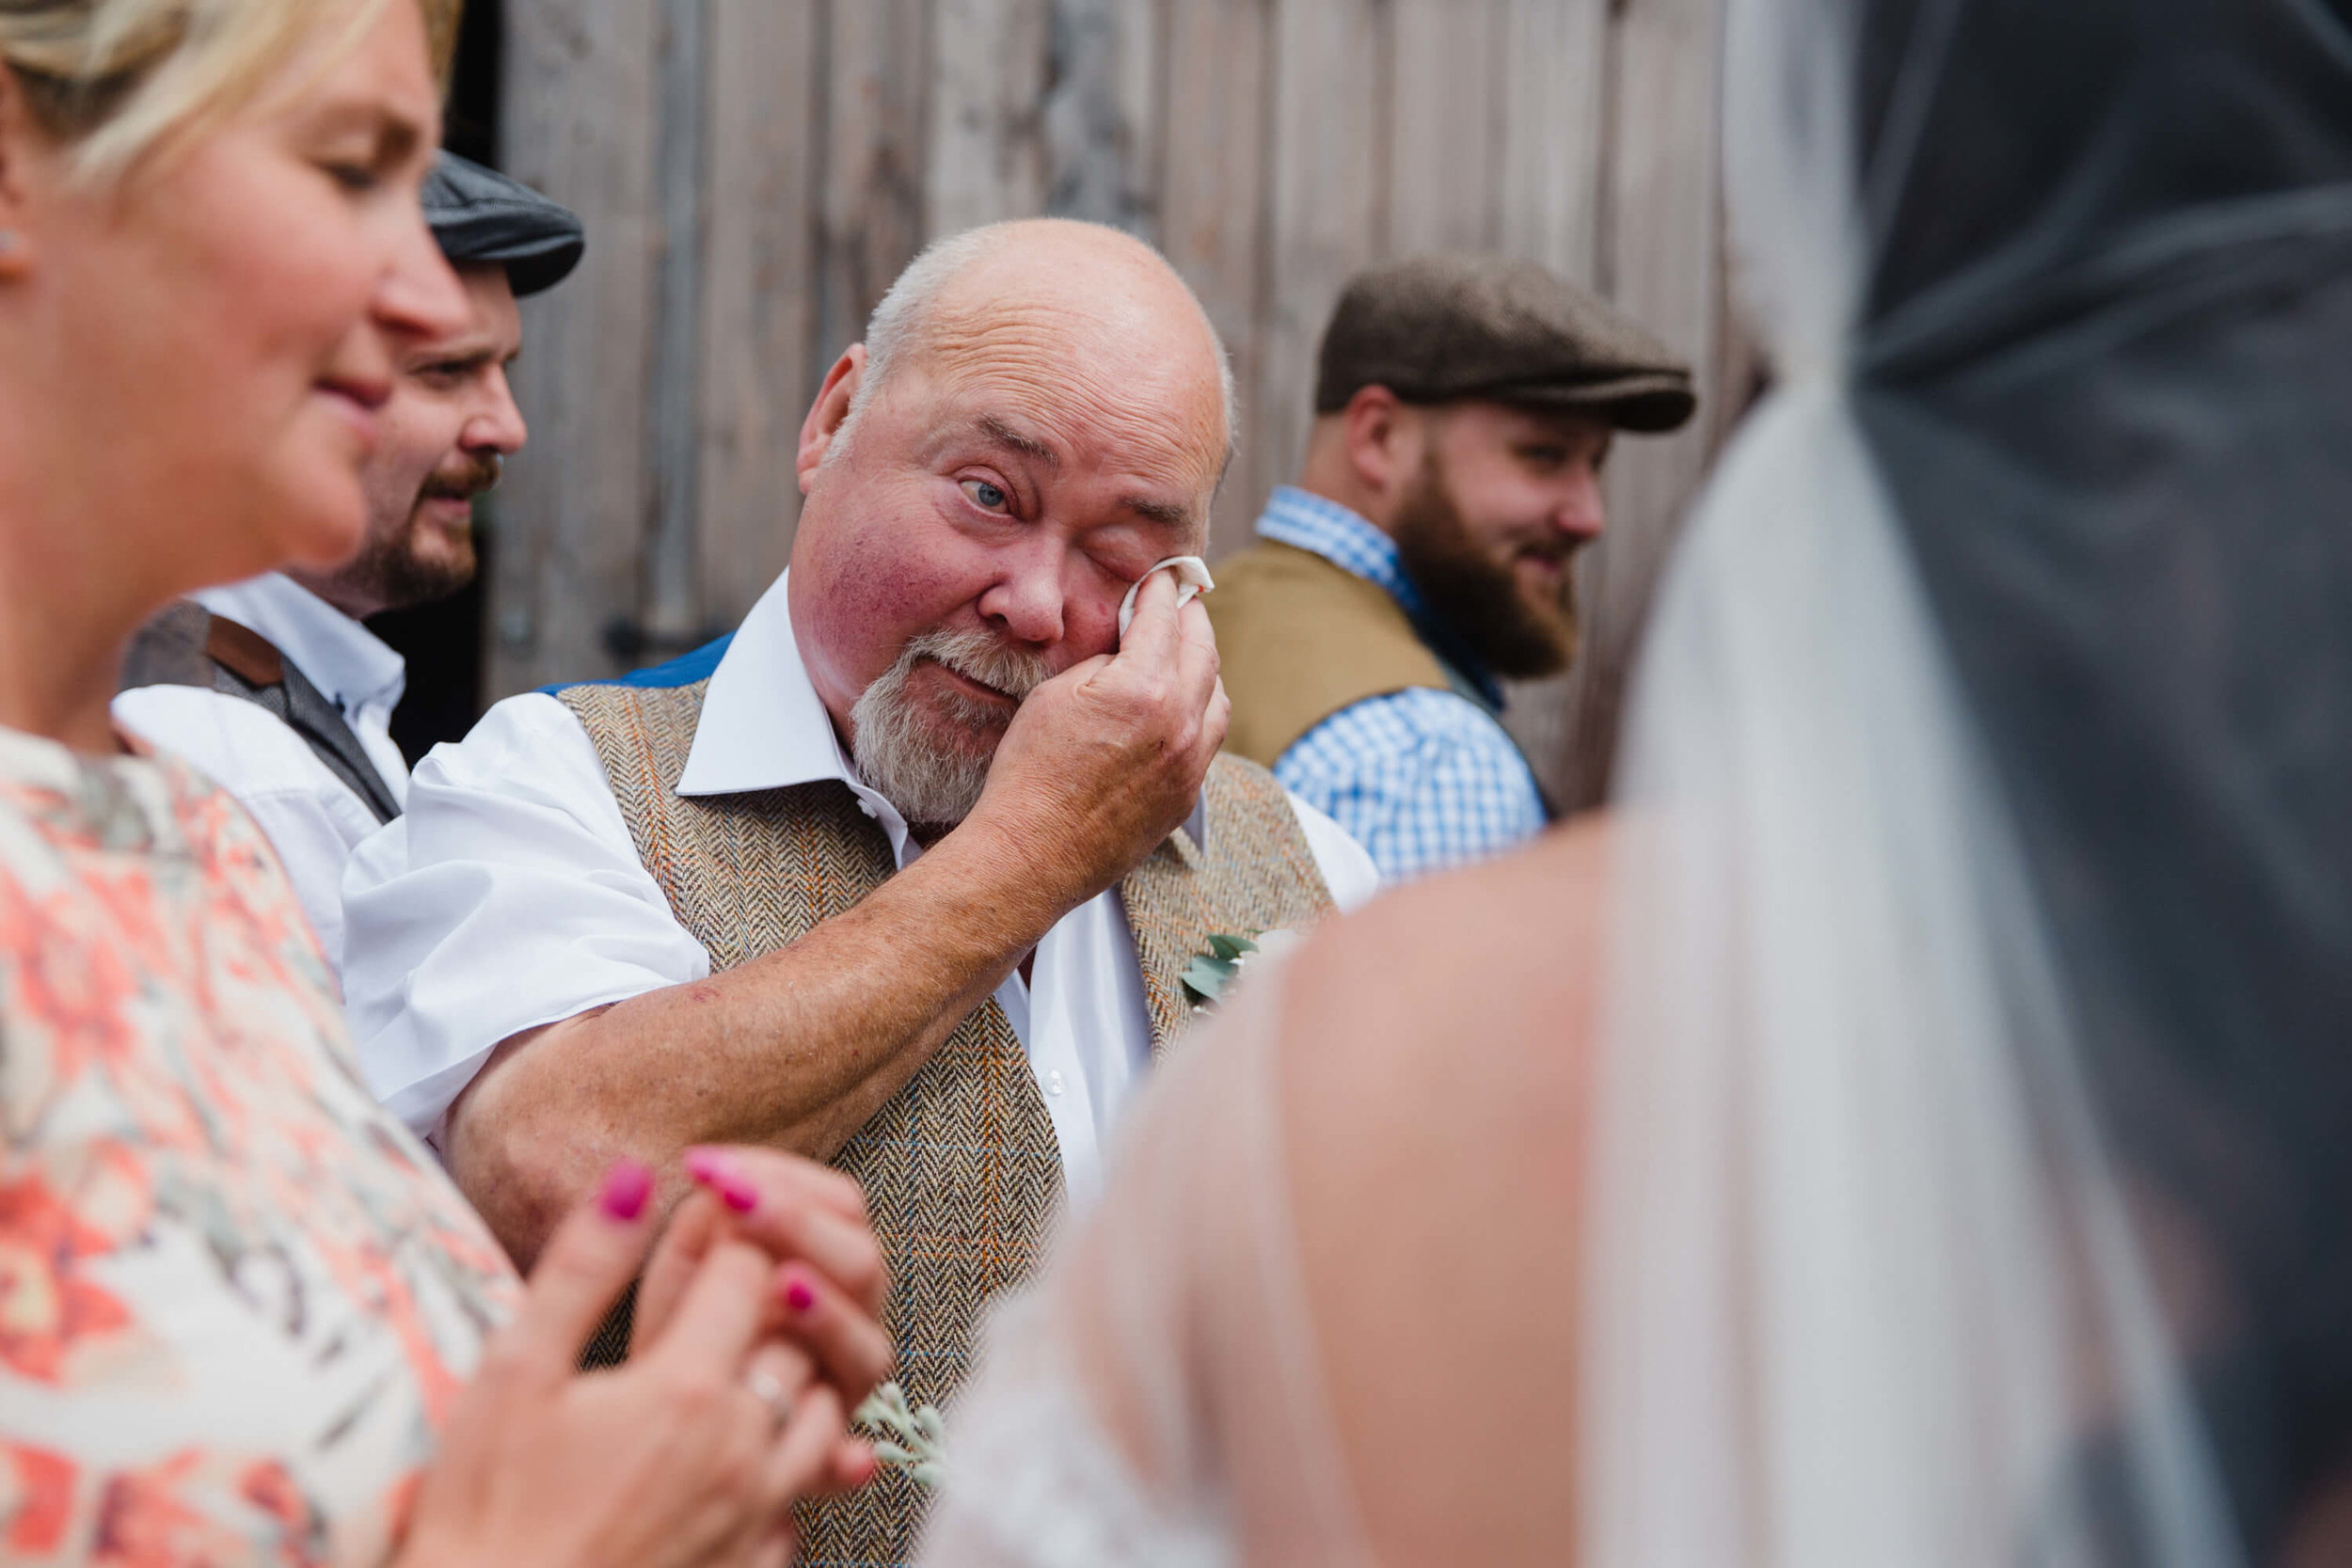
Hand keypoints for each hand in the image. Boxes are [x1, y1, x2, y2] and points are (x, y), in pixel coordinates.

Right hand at [399, 1162, 846, 1567]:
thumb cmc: (485, 1511)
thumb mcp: (514, 1374)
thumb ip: (583, 1270)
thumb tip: (632, 1176)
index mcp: (687, 1388)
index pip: (749, 1269)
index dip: (724, 1234)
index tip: (696, 1223)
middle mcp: (742, 1447)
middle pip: (796, 1332)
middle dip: (766, 1291)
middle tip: (715, 1281)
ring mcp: (755, 1511)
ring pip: (823, 1410)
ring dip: (791, 1374)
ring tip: (734, 1362)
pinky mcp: (754, 1563)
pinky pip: (804, 1489)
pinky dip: (789, 1456)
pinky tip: (735, 1452)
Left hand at [635, 1147, 893, 1495]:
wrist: (651, 1435)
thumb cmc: (674, 1336)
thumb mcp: (682, 1271)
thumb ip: (705, 1226)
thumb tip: (717, 1182)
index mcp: (825, 1261)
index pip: (838, 1202)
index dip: (782, 1177)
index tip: (707, 1165)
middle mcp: (850, 1317)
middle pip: (861, 1260)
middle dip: (798, 1224)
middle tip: (733, 1199)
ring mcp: (842, 1387)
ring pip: (866, 1345)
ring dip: (829, 1317)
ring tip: (781, 1288)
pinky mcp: (825, 1458)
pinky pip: (845, 1454)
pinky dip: (844, 1457)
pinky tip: (837, 1449)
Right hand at [964, 568, 1229, 909]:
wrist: (1033, 852)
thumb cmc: (1030, 773)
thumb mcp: (1057, 694)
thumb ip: (1105, 662)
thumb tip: (1130, 648)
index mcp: (1145, 689)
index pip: (1165, 619)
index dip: (1162, 590)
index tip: (1163, 575)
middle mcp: (1180, 725)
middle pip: (1203, 651)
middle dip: (1192, 619)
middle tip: (1182, 600)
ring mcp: (1190, 764)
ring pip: (1217, 696)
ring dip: (1203, 666)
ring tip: (1184, 651)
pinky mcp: (1187, 795)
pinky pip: (1210, 738)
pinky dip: (1201, 710)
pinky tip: (1181, 705)